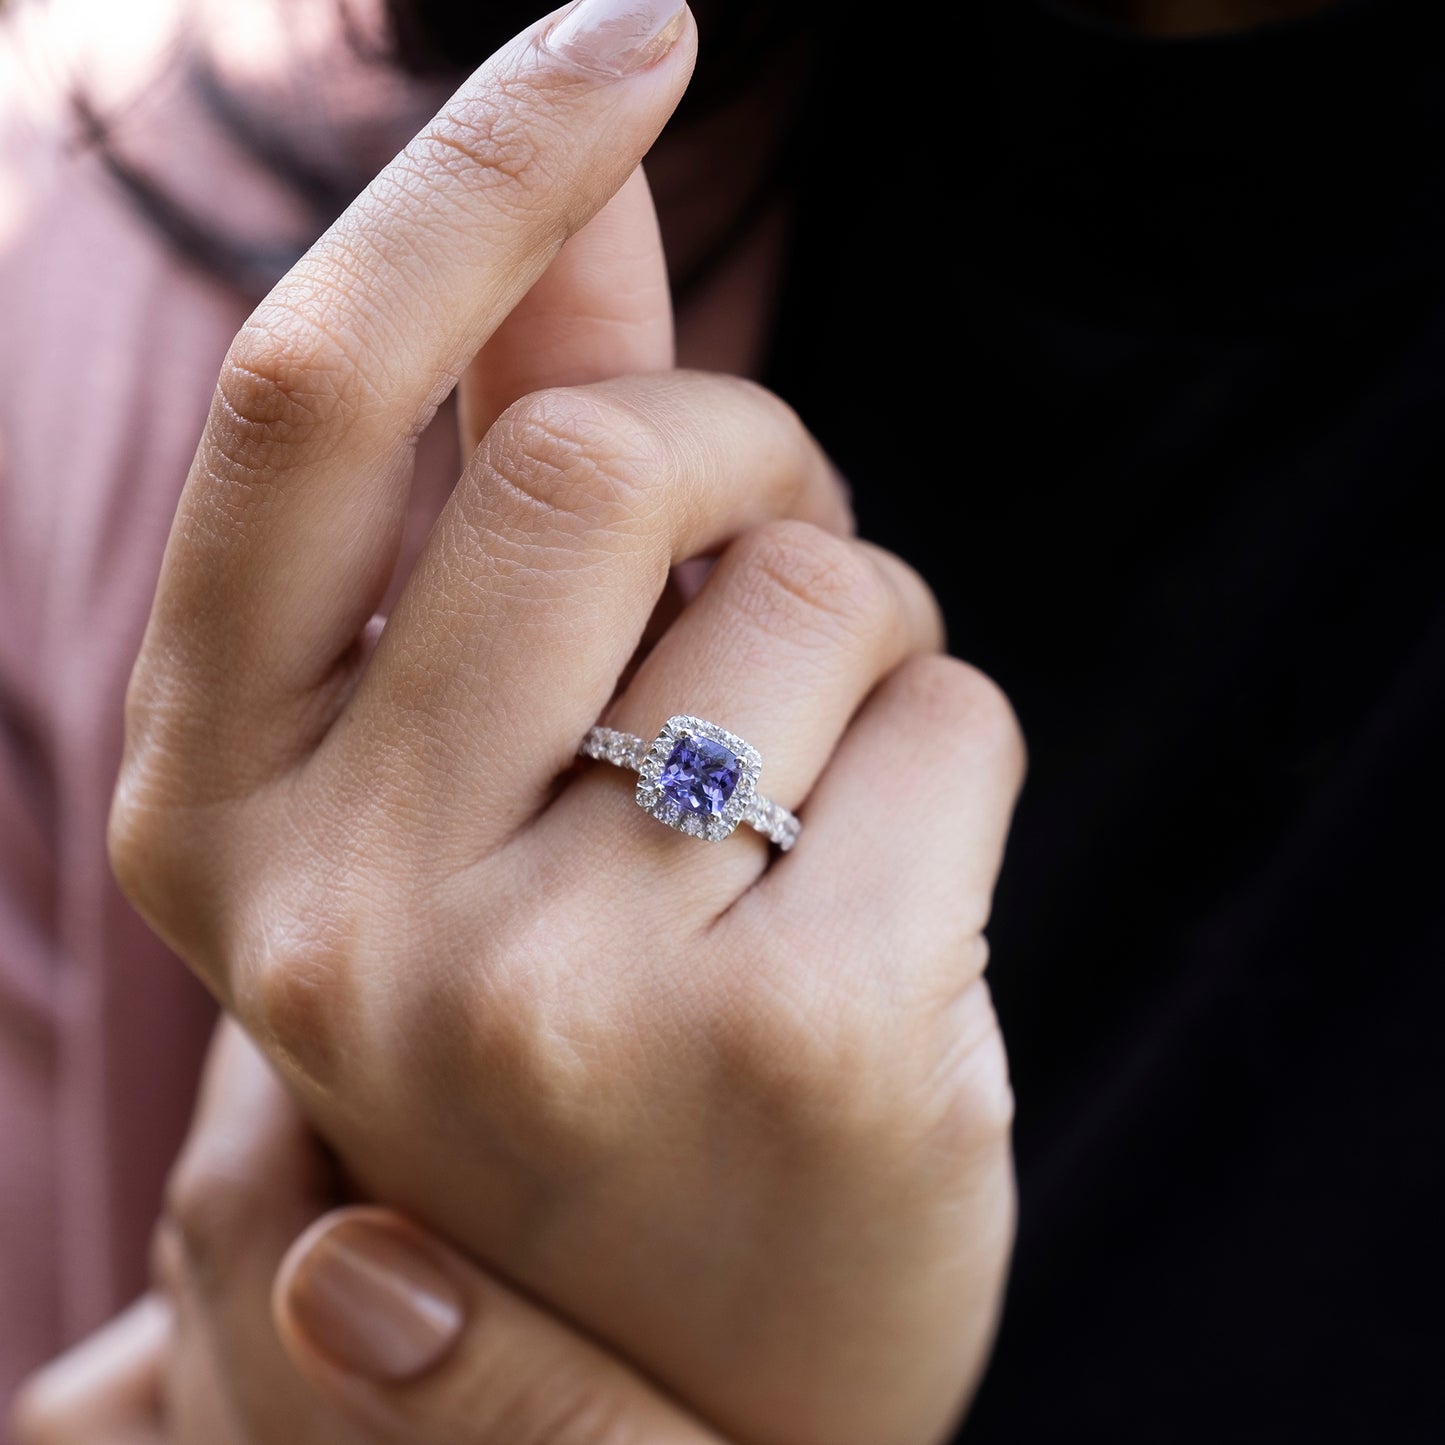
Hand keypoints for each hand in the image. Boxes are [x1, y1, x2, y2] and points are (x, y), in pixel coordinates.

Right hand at [109, 3, 1026, 1441]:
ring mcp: (564, 998)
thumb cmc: (577, 1039)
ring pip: (812, 585)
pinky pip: (957, 717)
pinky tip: (896, 904)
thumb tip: (585, 179)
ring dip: (862, 626)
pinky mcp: (806, 1046)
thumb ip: (511, 462)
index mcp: (223, 818)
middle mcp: (343, 916)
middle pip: (598, 460)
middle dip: (742, 451)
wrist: (679, 1375)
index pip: (313, 407)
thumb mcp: (480, 768)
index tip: (628, 31)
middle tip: (773, 559)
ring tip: (809, 792)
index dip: (469, 177)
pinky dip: (960, 748)